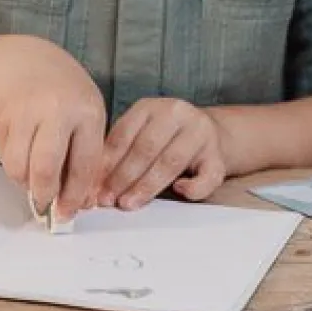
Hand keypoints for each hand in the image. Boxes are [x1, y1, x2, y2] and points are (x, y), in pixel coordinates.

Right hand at [0, 35, 105, 220]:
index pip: (83, 166)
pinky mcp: (1, 115)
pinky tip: (22, 150)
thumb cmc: (63, 92)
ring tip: (33, 174)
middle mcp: (56, 109)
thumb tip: (80, 201)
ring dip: (25, 181)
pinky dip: (13, 163)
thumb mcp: (87, 114)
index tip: (68, 212)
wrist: (25, 61)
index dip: (75, 196)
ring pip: (18, 168)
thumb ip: (87, 154)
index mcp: (86, 111)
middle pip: (45, 170)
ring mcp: (25, 111)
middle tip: (45, 204)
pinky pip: (4, 156)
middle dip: (44, 196)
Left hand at [97, 98, 227, 210]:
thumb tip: (94, 184)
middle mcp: (176, 113)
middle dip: (123, 177)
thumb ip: (120, 152)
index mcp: (151, 106)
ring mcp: (200, 132)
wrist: (207, 133)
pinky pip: (207, 175)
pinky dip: (192, 187)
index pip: (124, 134)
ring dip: (147, 186)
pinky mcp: (218, 155)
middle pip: (146, 147)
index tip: (94, 185)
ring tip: (129, 203)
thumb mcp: (140, 133)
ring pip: (171, 161)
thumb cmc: (163, 138)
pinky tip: (179, 191)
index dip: (107, 162)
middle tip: (108, 199)